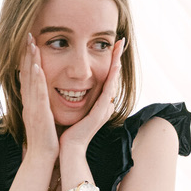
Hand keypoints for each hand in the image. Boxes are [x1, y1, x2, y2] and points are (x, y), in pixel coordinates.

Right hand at [19, 33, 58, 160]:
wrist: (42, 157)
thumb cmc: (45, 141)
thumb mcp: (43, 119)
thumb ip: (44, 107)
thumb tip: (47, 98)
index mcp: (31, 103)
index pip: (28, 77)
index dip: (27, 60)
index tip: (29, 44)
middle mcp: (29, 102)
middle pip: (26, 74)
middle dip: (26, 54)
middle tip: (27, 35)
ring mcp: (32, 107)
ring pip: (30, 79)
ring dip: (30, 61)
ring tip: (31, 43)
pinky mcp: (38, 113)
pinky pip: (36, 93)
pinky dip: (36, 79)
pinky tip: (36, 66)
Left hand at [58, 38, 125, 153]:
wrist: (69, 149)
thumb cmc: (70, 133)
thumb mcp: (77, 114)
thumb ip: (84, 104)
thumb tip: (93, 97)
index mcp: (97, 103)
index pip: (106, 78)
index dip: (110, 62)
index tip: (112, 47)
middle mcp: (104, 104)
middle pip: (113, 76)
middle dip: (117, 58)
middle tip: (122, 40)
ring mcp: (104, 108)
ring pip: (113, 80)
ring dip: (117, 62)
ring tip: (120, 47)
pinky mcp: (100, 112)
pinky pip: (107, 91)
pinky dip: (112, 77)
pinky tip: (114, 65)